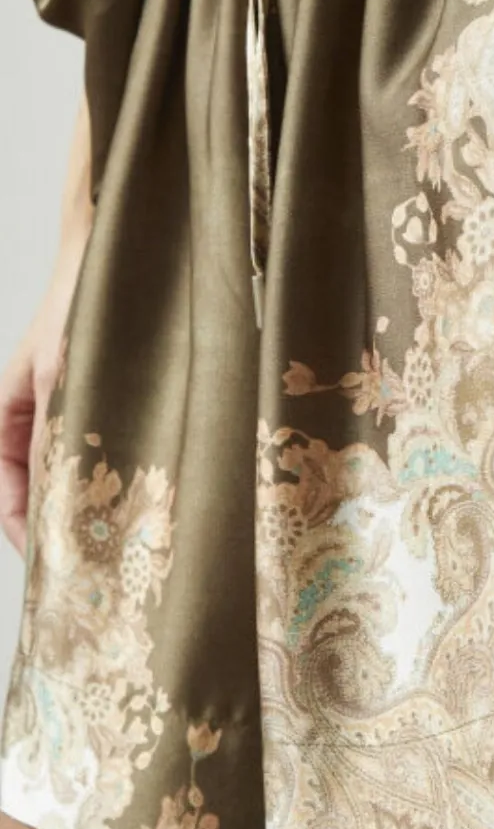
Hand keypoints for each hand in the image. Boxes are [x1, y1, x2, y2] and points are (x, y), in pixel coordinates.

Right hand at [0, 224, 88, 556]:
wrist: (119, 260)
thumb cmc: (79, 308)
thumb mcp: (61, 378)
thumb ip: (54, 436)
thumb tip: (56, 498)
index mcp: (9, 414)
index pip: (4, 490)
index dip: (24, 530)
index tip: (49, 567)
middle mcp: (40, 420)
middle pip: (41, 490)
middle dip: (61, 527)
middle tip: (91, 569)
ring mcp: (74, 415)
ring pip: (75, 476)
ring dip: (92, 507)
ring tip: (121, 545)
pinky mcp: (109, 409)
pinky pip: (106, 456)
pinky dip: (117, 481)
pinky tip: (145, 500)